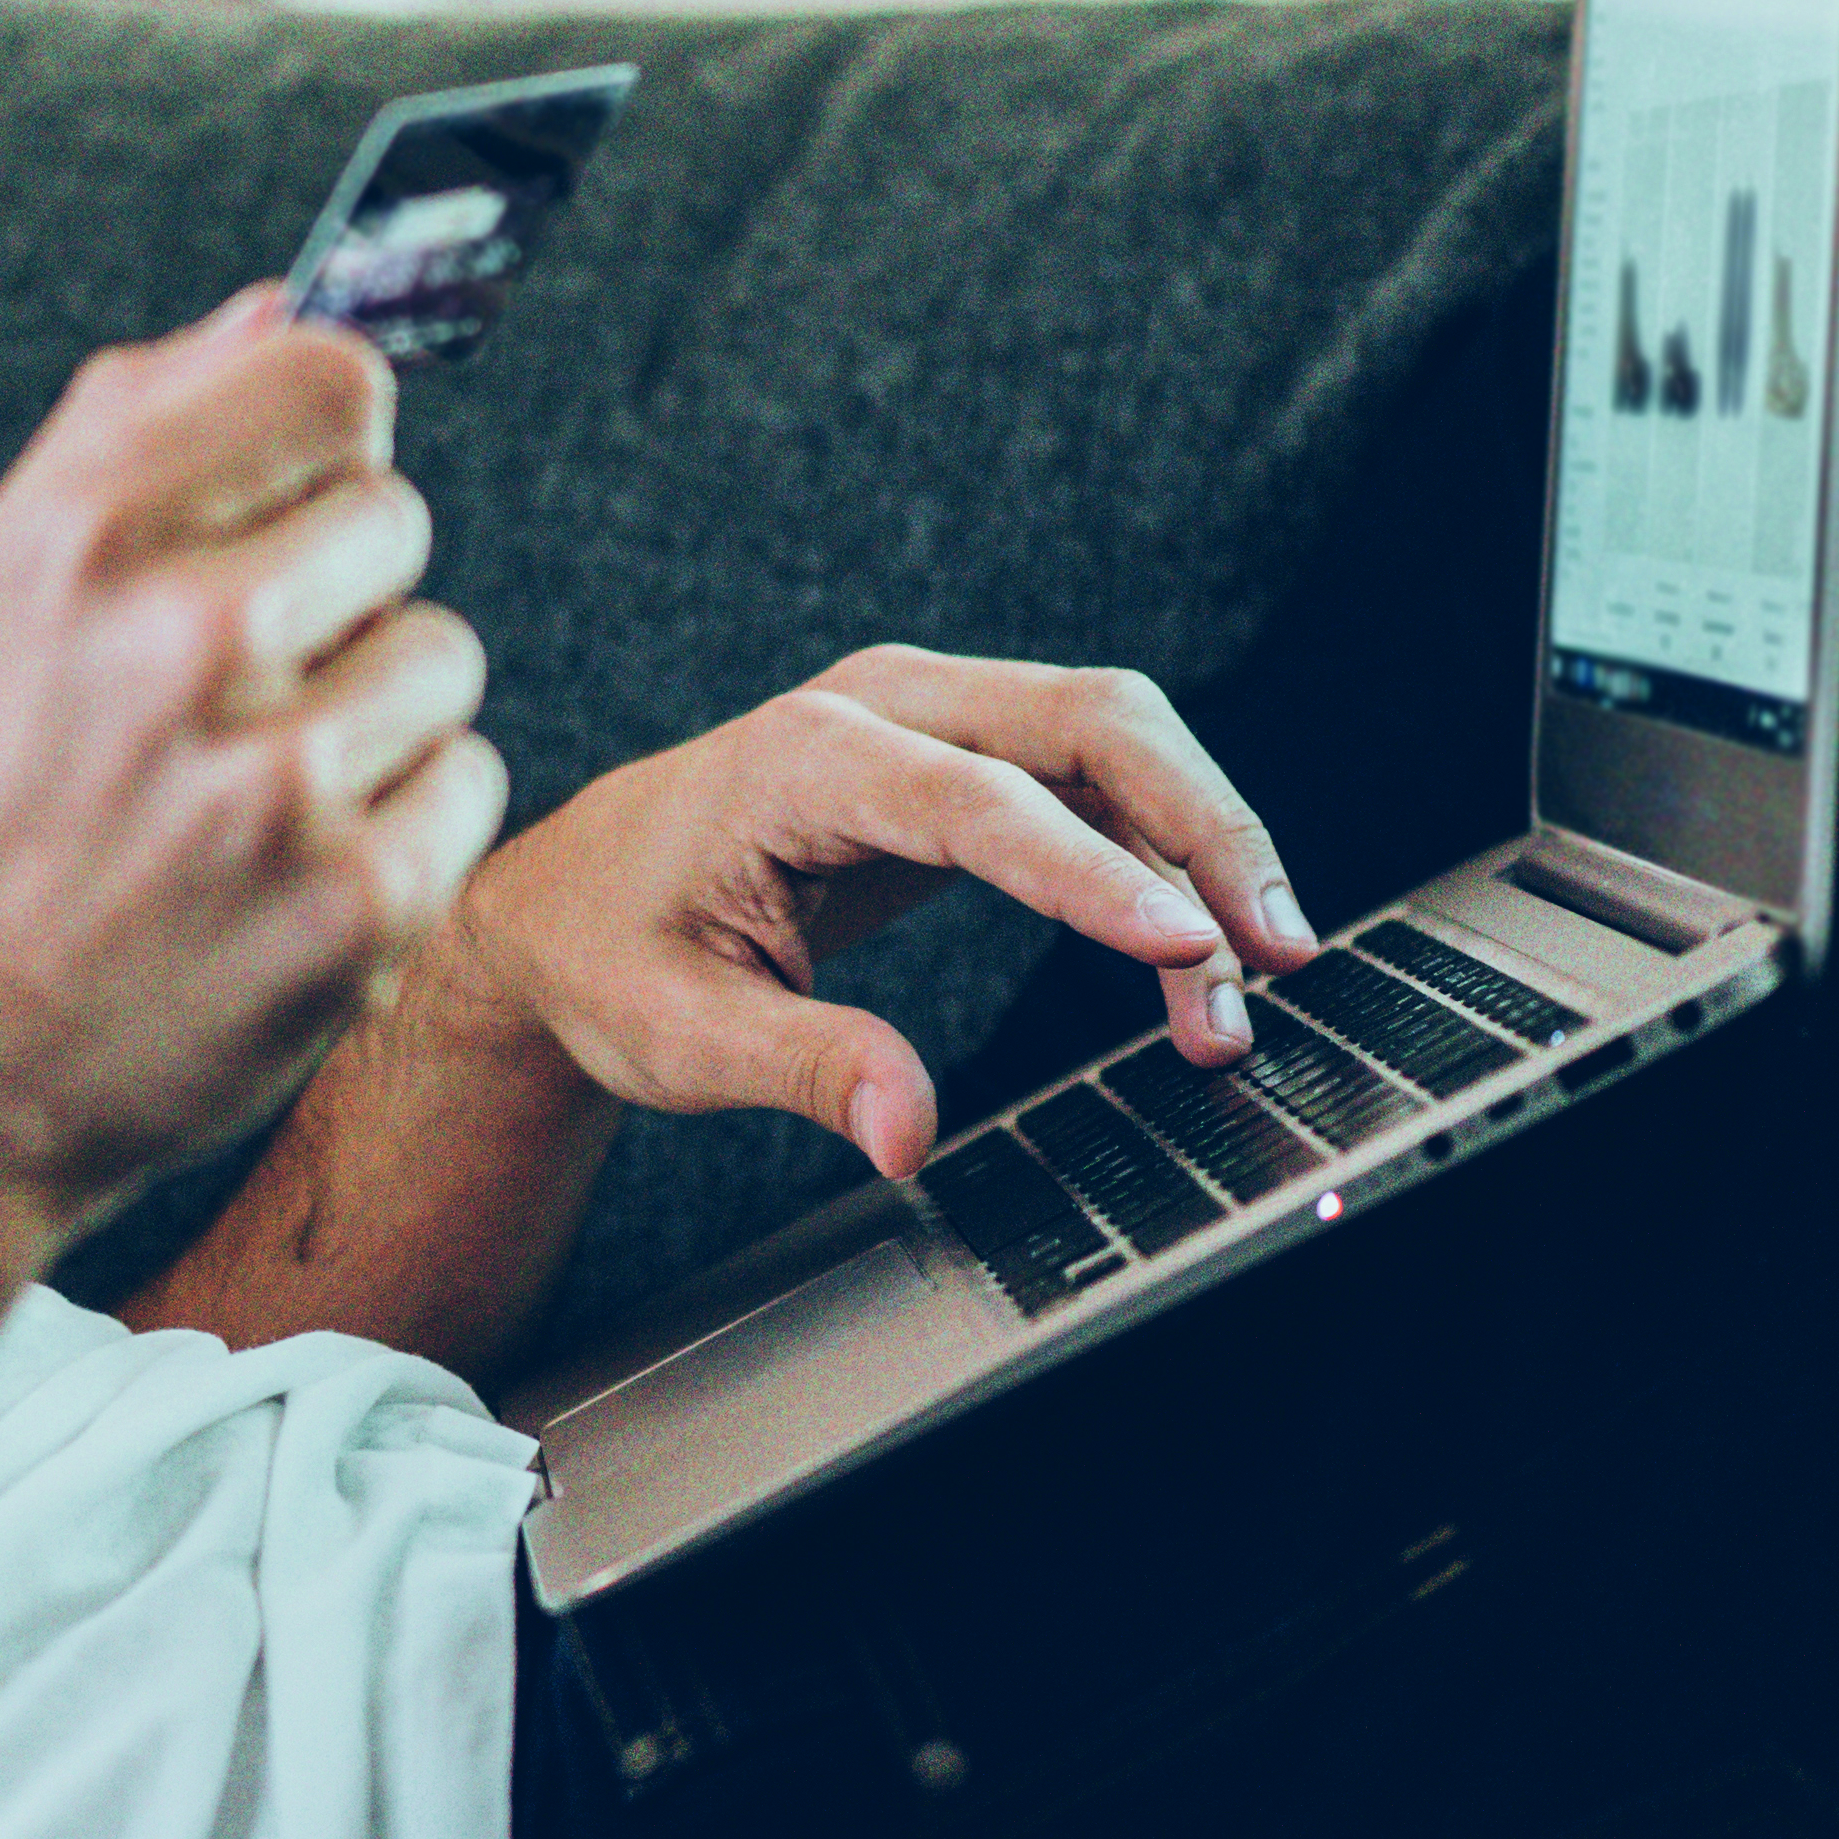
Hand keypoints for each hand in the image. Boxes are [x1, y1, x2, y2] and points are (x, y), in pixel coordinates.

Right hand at [0, 290, 505, 1297]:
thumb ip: (130, 430)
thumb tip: (281, 304)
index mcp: (82, 531)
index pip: (331, 376)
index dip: (317, 436)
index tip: (287, 496)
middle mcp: (187, 637)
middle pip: (394, 517)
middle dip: (331, 593)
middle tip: (228, 693)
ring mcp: (281, 780)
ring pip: (441, 657)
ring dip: (371, 717)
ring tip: (244, 797)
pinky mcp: (358, 908)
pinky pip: (465, 786)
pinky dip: (397, 828)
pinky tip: (282, 878)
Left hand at [429, 646, 1311, 1178]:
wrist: (563, 904)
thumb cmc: (607, 956)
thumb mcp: (678, 1033)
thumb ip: (803, 1069)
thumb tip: (908, 1132)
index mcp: (801, 759)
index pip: (981, 803)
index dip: (1094, 873)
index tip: (1188, 945)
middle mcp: (878, 706)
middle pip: (1090, 724)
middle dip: (1201, 831)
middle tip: (1275, 956)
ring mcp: (927, 718)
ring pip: (1112, 742)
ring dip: (1200, 847)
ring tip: (1250, 985)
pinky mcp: (959, 756)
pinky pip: (1090, 782)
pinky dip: (1159, 856)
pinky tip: (1196, 950)